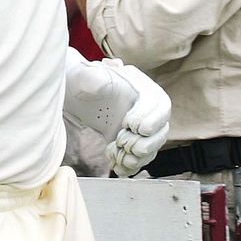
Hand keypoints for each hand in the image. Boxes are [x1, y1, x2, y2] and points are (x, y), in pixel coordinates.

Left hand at [64, 51, 170, 176]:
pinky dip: (130, 166)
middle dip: (145, 142)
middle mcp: (148, 107)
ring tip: (118, 156)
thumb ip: (95, 76)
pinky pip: (141, 159)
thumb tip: (106, 74)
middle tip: (122, 142)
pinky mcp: (134, 141)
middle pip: (162, 129)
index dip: (150, 118)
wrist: (78, 95)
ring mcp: (142, 126)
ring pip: (153, 147)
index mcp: (141, 87)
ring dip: (138, 157)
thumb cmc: (83, 81)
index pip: (160, 104)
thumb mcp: (86, 76)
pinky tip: (116, 166)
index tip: (128, 124)